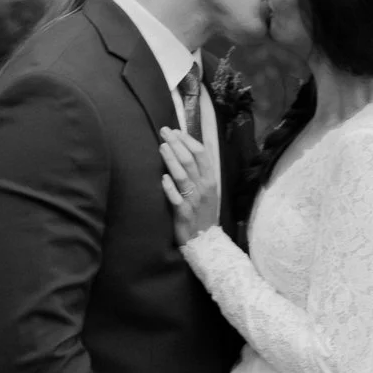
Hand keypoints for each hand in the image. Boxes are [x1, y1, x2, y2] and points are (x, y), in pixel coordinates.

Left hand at [159, 124, 222, 243]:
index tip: (176, 130)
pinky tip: (163, 178)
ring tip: (161, 146)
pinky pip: (177, 200)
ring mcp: (194, 201)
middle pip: (190, 161)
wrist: (205, 241)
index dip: (188, 140)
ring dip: (172, 160)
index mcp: (210, 180)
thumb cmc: (204, 212)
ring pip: (183, 177)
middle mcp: (203, 188)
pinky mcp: (183, 214)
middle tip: (164, 131)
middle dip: (177, 144)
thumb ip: (202, 170)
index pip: (201, 154)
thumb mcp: (209, 189)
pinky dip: (170, 189)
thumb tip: (197, 147)